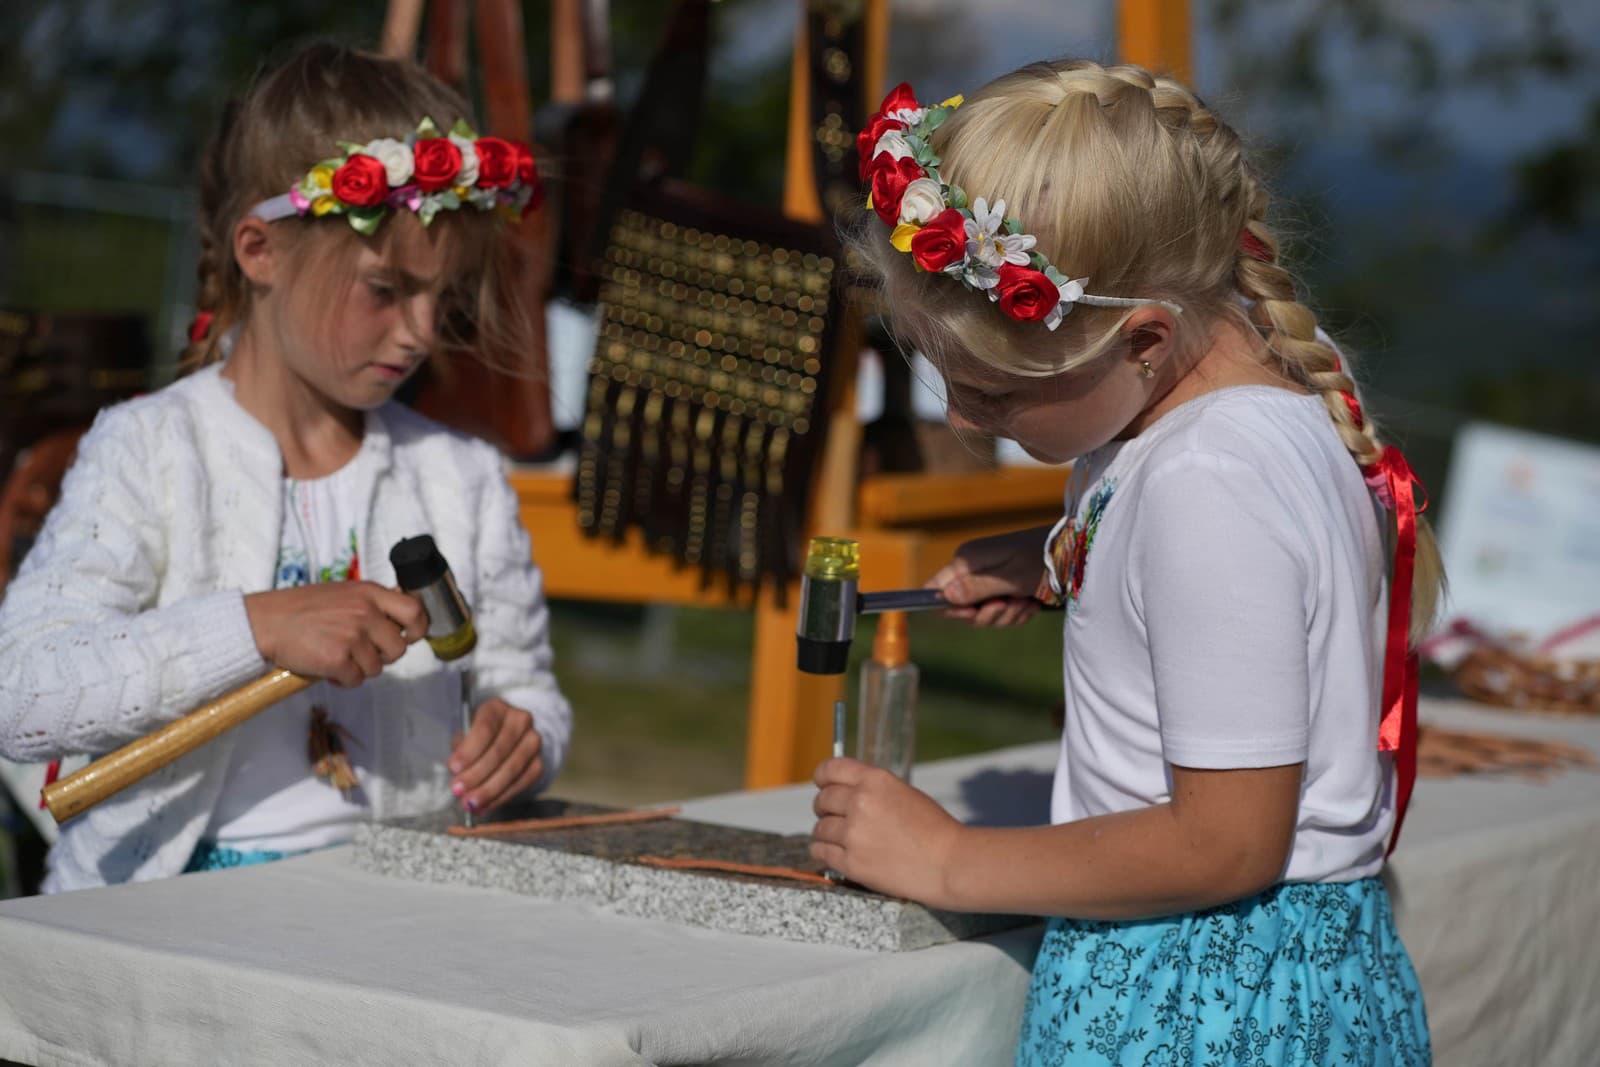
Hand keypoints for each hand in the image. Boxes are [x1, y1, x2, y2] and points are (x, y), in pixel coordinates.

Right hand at [245, 582, 426, 687]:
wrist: (264, 621)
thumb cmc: (301, 609)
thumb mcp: (343, 593)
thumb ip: (371, 603)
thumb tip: (400, 619)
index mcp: (369, 593)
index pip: (414, 610)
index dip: (418, 628)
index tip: (409, 637)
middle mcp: (365, 612)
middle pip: (398, 648)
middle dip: (382, 656)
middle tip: (360, 653)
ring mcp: (352, 635)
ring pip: (377, 668)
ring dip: (359, 669)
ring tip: (338, 659)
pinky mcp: (337, 658)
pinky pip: (355, 680)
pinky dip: (343, 681)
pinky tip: (327, 670)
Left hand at [449, 698, 544, 815]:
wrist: (507, 737)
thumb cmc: (479, 736)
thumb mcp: (466, 734)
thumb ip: (462, 750)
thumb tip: (458, 773)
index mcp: (497, 708)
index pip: (485, 728)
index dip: (469, 750)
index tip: (453, 768)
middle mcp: (520, 721)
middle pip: (499, 750)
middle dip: (476, 774)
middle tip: (458, 791)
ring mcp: (533, 742)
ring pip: (512, 769)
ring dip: (489, 790)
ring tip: (470, 804)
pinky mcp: (539, 763)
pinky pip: (522, 783)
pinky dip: (501, 797)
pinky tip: (485, 805)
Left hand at [810, 757, 964, 907]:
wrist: (950, 864)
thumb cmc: (933, 830)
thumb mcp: (903, 793)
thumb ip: (871, 789)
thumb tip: (843, 791)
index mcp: (875, 780)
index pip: (830, 769)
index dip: (822, 778)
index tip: (822, 785)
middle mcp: (860, 802)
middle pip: (822, 800)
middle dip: (825, 809)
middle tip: (836, 818)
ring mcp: (854, 834)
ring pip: (819, 828)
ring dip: (827, 834)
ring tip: (843, 840)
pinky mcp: (851, 862)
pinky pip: (820, 852)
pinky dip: (825, 854)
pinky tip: (836, 855)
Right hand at [924, 525, 1051, 626]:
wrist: (1074, 553)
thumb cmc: (1042, 560)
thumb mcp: (1010, 578)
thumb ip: (976, 589)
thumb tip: (943, 597)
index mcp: (967, 560)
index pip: (936, 589)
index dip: (949, 608)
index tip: (972, 613)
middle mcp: (972, 570)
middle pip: (960, 608)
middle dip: (987, 614)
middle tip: (1008, 604)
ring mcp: (987, 580)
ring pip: (983, 614)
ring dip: (1006, 615)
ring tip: (1026, 601)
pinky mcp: (1002, 589)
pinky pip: (1000, 613)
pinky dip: (1016, 613)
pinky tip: (1031, 603)